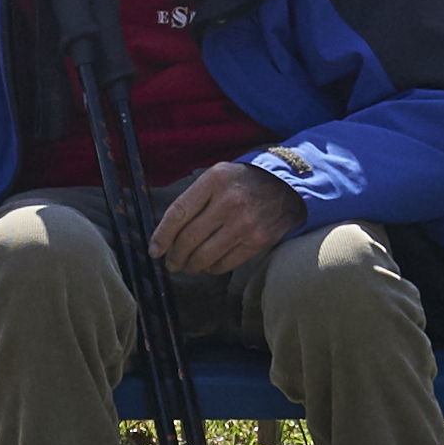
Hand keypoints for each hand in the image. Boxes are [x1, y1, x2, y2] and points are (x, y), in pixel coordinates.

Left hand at [149, 160, 305, 280]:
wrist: (288, 186)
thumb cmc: (245, 181)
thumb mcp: (218, 176)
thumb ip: (194, 198)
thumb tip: (167, 232)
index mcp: (214, 181)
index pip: (178, 213)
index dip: (162, 235)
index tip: (154, 250)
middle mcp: (229, 202)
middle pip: (188, 239)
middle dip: (174, 256)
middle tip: (170, 263)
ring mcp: (244, 223)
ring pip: (204, 256)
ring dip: (190, 266)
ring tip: (186, 266)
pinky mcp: (258, 241)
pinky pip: (225, 264)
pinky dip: (211, 268)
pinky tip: (208, 265)